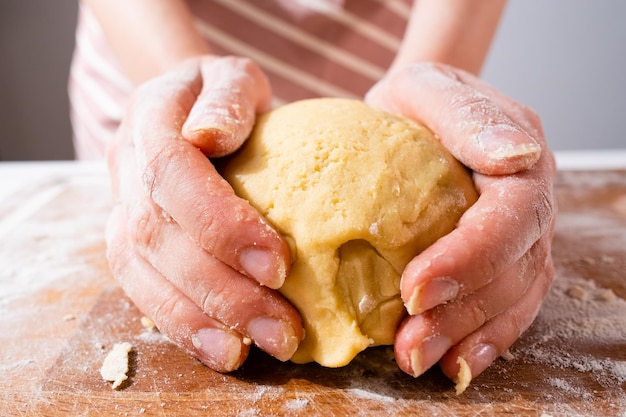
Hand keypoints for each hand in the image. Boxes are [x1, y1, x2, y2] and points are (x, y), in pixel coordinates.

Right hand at [105, 56, 303, 371]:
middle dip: (222, 290)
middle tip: (282, 327)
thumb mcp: (232, 77)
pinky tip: (225, 351)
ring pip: (144, 276)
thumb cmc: (223, 97)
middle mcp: (125, 169)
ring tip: (255, 350)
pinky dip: (183, 327)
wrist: (186, 110)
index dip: (221, 224)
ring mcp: (121, 210)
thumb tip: (211, 135)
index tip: (278, 264)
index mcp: (150, 121)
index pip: (174, 175)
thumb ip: (228, 98)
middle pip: (159, 238)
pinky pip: (143, 293)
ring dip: (201, 320)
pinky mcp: (130, 245)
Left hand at [365, 62, 555, 386]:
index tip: (415, 289)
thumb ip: (469, 118)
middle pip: (514, 269)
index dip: (469, 259)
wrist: (416, 113)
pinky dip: (482, 338)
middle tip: (409, 346)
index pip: (509, 217)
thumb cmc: (416, 100)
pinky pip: (507, 305)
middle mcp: (530, 204)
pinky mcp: (503, 259)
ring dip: (467, 336)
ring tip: (417, 361)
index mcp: (520, 159)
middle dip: (463, 313)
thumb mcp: (428, 88)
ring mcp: (523, 236)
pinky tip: (452, 362)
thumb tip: (516, 155)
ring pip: (513, 297)